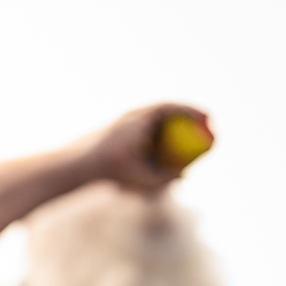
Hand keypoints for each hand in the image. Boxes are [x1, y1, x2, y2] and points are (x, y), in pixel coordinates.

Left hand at [70, 102, 207, 194]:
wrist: (77, 164)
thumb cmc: (109, 170)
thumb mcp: (141, 178)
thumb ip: (164, 178)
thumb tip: (184, 176)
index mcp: (138, 120)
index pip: (171, 108)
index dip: (192, 111)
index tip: (208, 118)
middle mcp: (130, 116)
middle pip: (165, 109)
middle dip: (186, 115)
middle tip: (205, 124)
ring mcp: (124, 120)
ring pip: (154, 116)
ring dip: (173, 121)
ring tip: (191, 132)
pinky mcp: (118, 128)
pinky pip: (145, 125)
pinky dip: (159, 131)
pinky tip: (168, 142)